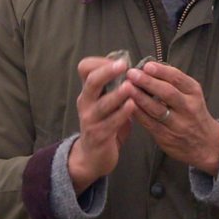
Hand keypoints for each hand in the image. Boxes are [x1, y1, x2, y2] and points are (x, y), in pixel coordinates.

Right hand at [69, 56, 136, 192]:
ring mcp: (90, 119)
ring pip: (102, 104)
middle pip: (91, 82)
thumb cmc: (105, 125)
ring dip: (117, 94)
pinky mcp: (98, 135)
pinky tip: (132, 107)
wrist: (92, 157)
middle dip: (107, 71)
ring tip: (129, 86)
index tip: (119, 61)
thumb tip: (134, 69)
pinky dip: (122, 114)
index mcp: (89, 92)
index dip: (100, 62)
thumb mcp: (107, 104)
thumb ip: (115, 89)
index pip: (85, 69)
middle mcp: (86, 102)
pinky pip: (110, 123)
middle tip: (123, 65)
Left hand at [126, 62, 218, 174]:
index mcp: (194, 93)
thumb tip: (149, 68)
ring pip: (157, 109)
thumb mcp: (191, 94)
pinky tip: (128, 105)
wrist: (206, 144)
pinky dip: (138, 113)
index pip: (178, 79)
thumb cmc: (193, 114)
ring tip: (126, 87)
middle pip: (168, 93)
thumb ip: (174, 82)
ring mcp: (178, 124)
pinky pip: (149, 123)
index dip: (161, 71)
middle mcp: (188, 108)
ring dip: (140, 97)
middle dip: (148, 82)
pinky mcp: (166, 137)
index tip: (147, 65)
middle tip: (132, 74)